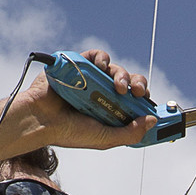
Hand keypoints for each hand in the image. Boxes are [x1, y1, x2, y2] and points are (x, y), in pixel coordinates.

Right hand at [25, 47, 154, 150]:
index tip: (149, 103)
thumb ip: (130, 132)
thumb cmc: (70, 132)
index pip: (135, 101)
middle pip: (128, 82)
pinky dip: (102, 58)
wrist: (42, 120)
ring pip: (115, 69)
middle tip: (137, 92)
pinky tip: (102, 67)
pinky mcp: (79, 65)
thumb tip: (153, 120)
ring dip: (122, 75)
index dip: (145, 99)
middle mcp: (103, 93)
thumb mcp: (105, 139)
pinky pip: (97, 56)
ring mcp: (92, 79)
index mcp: (111, 110)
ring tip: (118, 86)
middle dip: (138, 84)